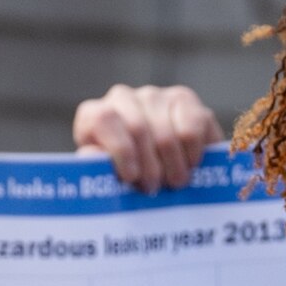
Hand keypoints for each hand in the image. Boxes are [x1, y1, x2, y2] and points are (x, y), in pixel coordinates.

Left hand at [73, 82, 225, 191]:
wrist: (162, 178)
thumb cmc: (129, 181)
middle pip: (137, 128)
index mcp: (94, 116)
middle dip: (149, 166)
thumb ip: (97, 167)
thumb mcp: (107, 179)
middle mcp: (122, 99)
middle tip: (155, 189)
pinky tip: (189, 165)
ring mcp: (154, 96)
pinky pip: (192, 127)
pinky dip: (193, 153)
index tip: (131, 177)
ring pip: (166, 133)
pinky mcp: (184, 99)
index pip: (103, 119)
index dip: (119, 150)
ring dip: (173, 166)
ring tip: (173, 182)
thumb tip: (93, 156)